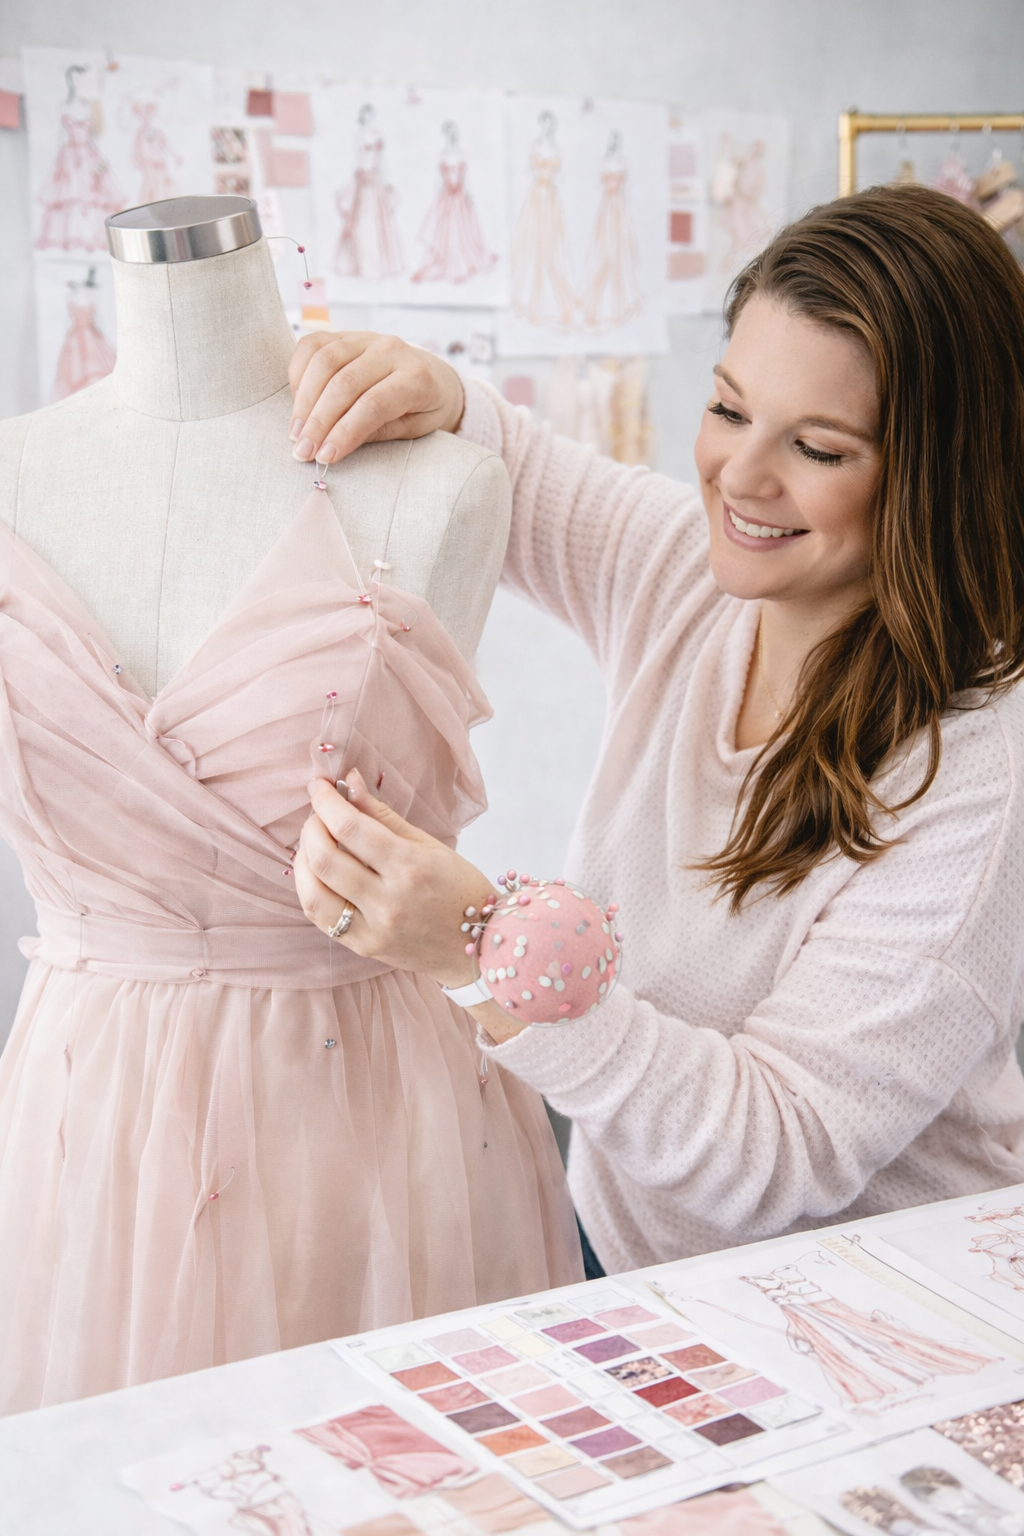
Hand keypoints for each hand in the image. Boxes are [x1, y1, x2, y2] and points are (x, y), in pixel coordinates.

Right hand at [287, 332, 465, 465]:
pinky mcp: (346, 334)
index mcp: (416, 377)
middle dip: (318, 422)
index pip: (372, 405)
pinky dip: (299, 374)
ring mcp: (366, 338)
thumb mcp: (413, 429)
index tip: (325, 456)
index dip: (344, 432)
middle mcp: (391, 350)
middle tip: (303, 451)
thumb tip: (334, 444)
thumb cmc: (424, 408)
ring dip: (304, 401)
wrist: (435, 376)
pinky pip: (312, 346)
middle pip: (344, 384)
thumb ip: (378, 432)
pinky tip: (297, 402)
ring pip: (324, 362)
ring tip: (296, 433)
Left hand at [294, 768, 493, 988]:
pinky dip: (310, 888)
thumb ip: (382, 814)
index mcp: (410, 867)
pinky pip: (320, 917)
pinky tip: (317, 872)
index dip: (326, 801)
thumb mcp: (428, 844)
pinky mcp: (363, 947)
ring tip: (313, 842)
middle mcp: (389, 901)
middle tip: (318, 813)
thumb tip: (349, 781)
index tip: (319, 785)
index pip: (350, 828)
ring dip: (303, 859)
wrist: (479, 944)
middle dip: (311, 826)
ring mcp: (374, 929)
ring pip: (313, 893)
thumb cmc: (460, 887)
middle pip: (324, 859)